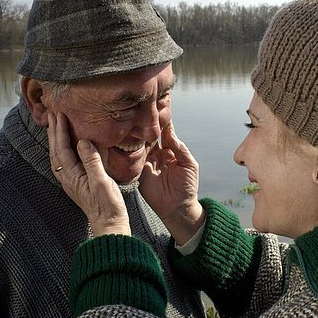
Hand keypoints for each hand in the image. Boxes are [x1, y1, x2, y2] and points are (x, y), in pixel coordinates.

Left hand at [48, 112, 130, 236]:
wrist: (109, 224)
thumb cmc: (107, 206)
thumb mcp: (102, 182)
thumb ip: (92, 161)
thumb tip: (83, 141)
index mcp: (72, 176)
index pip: (62, 148)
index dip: (61, 131)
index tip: (60, 115)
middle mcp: (68, 178)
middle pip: (56, 150)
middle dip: (54, 132)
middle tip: (53, 114)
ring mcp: (71, 181)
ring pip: (58, 156)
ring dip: (56, 139)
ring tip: (56, 125)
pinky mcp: (78, 183)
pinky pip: (66, 161)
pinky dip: (63, 149)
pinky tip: (68, 146)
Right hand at [140, 121, 204, 244]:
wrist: (178, 207)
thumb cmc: (188, 186)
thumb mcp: (189, 164)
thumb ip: (180, 148)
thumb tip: (170, 132)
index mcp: (171, 151)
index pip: (165, 133)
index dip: (162, 123)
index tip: (159, 109)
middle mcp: (158, 154)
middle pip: (150, 136)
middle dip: (147, 126)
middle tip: (142, 113)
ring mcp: (148, 162)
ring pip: (141, 145)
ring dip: (138, 136)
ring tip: (134, 123)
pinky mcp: (139, 172)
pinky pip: (134, 159)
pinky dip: (131, 150)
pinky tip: (128, 140)